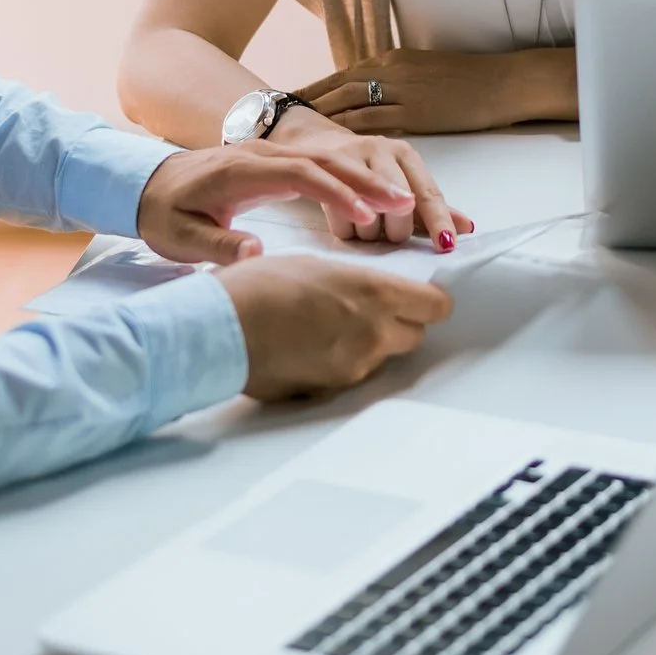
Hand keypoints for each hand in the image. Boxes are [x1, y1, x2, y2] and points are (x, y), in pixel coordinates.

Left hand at [136, 141, 415, 262]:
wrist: (146, 184)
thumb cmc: (164, 213)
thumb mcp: (179, 236)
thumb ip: (217, 246)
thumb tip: (256, 255)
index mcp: (241, 168)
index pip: (299, 174)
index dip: (335, 194)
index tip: (366, 216)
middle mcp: (262, 154)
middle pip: (324, 162)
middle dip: (366, 183)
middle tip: (405, 205)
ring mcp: (271, 155)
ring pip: (327, 162)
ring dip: (366, 180)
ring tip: (404, 203)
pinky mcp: (275, 164)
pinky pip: (320, 168)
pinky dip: (350, 181)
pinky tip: (376, 200)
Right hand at [216, 256, 453, 400]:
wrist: (219, 330)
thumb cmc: (257, 287)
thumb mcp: (314, 265)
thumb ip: (353, 282)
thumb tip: (365, 291)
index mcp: (374, 293)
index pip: (436, 306)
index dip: (429, 302)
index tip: (420, 298)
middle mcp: (374, 333)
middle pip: (415, 335)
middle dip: (400, 323)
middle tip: (370, 310)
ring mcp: (354, 367)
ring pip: (382, 357)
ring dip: (369, 344)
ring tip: (327, 327)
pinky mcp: (331, 390)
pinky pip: (352, 375)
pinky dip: (340, 362)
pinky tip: (309, 347)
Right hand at [268, 108, 476, 246]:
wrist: (311, 142)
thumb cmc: (363, 169)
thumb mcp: (398, 181)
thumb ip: (429, 207)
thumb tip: (467, 227)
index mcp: (403, 153)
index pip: (427, 191)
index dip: (439, 220)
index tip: (447, 245)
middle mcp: (378, 149)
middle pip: (401, 205)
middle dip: (397, 230)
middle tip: (388, 234)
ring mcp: (347, 156)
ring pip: (370, 213)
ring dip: (371, 231)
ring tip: (366, 227)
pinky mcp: (314, 167)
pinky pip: (338, 217)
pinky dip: (346, 228)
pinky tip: (346, 224)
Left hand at [296, 48, 569, 137]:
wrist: (505, 80)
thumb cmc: (473, 79)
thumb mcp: (429, 72)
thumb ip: (402, 82)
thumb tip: (381, 96)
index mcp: (393, 60)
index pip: (345, 75)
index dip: (316, 87)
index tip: (289, 97)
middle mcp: (391, 71)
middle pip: (338, 86)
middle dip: (306, 101)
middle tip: (275, 114)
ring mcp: (402, 89)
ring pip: (349, 102)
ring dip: (319, 117)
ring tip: (291, 132)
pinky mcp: (415, 111)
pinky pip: (373, 122)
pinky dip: (347, 131)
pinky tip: (329, 145)